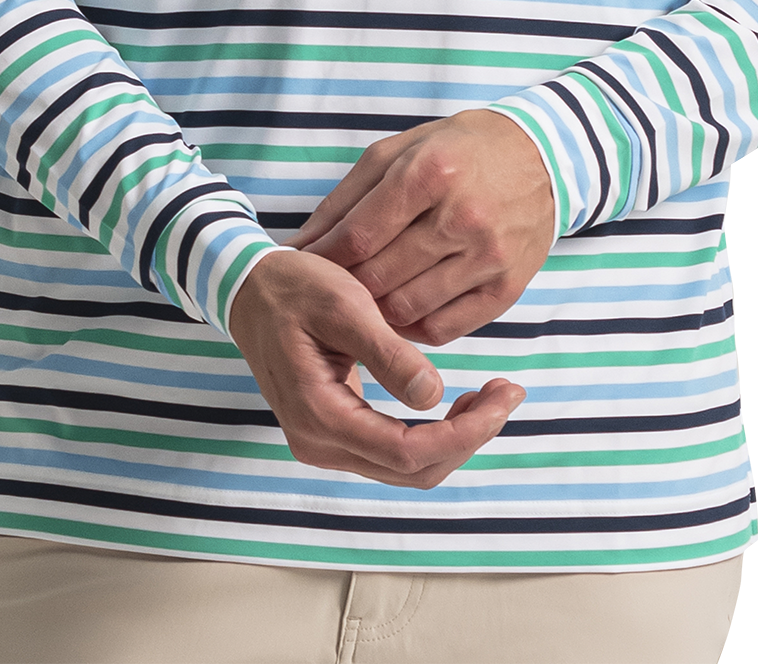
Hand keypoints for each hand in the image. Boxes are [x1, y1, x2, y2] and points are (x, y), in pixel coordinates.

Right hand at [227, 249, 524, 487]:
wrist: (250, 288)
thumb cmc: (295, 288)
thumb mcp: (345, 306)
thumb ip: (388, 354)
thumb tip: (436, 397)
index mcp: (320, 416)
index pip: (407, 452)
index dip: (464, 433)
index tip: (503, 395)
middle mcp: (319, 443)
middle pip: (412, 469)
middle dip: (469, 437)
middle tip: (508, 391)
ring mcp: (324, 441)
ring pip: (406, 466)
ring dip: (454, 438)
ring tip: (490, 395)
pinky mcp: (334, 430)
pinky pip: (391, 450)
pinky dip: (432, 433)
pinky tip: (456, 402)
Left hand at [289, 110, 555, 345]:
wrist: (540, 157)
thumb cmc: (457, 150)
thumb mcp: (398, 152)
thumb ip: (347, 198)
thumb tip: (302, 245)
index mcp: (431, 173)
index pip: (360, 236)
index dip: (325, 258)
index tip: (305, 267)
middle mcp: (462, 216)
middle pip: (380, 277)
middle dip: (346, 287)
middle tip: (332, 286)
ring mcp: (489, 256)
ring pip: (408, 309)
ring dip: (377, 310)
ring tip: (365, 297)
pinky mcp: (508, 287)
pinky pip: (444, 328)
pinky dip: (413, 327)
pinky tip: (403, 307)